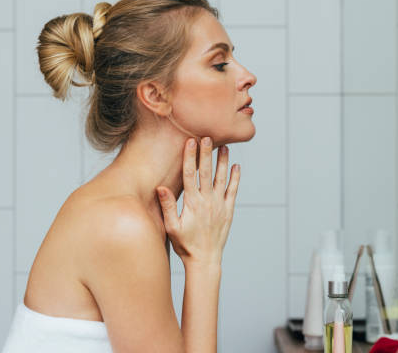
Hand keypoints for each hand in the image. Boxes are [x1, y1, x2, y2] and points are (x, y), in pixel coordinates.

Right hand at [156, 137, 240, 266]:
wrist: (205, 260)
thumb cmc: (185, 245)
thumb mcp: (172, 227)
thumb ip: (168, 207)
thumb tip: (161, 187)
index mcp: (192, 203)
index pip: (190, 175)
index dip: (190, 157)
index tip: (190, 142)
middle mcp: (207, 201)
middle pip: (206, 172)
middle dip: (206, 153)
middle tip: (208, 136)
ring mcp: (219, 205)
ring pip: (221, 179)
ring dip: (222, 162)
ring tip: (224, 147)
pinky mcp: (228, 211)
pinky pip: (232, 191)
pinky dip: (235, 178)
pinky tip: (236, 167)